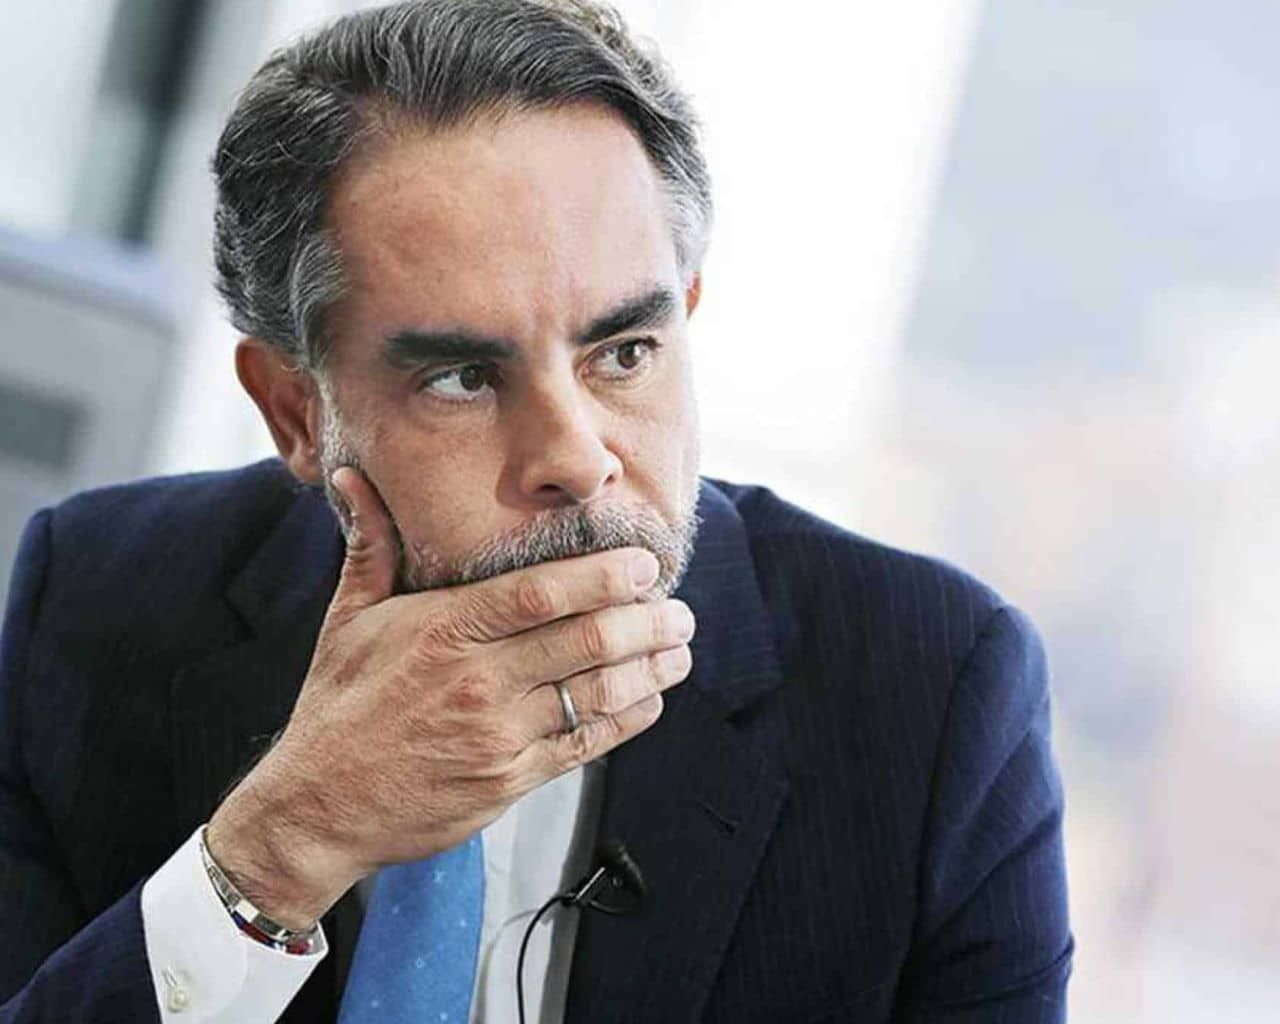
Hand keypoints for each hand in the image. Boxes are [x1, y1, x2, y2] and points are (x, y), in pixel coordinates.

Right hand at [206, 467, 693, 927]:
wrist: (318, 807)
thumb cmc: (338, 706)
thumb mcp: (348, 619)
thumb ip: (371, 545)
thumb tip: (351, 479)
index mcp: (445, 630)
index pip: (541, 592)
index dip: (605, 576)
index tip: (645, 565)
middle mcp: (478, 680)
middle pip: (586, 640)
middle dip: (646, 621)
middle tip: (679, 609)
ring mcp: (498, 736)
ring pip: (597, 693)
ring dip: (650, 668)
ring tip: (679, 649)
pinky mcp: (511, 781)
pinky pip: (586, 745)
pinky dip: (628, 719)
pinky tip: (651, 698)